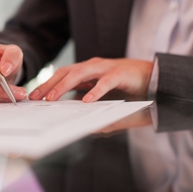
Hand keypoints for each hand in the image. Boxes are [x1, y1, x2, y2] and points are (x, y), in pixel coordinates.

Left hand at [29, 57, 153, 101]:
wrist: (158, 80)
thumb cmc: (131, 89)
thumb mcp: (107, 101)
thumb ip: (93, 108)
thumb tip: (80, 124)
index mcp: (89, 72)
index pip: (63, 76)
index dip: (47, 85)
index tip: (33, 97)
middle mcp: (94, 67)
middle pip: (66, 72)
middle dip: (48, 85)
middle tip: (35, 97)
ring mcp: (106, 68)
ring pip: (80, 74)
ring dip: (63, 86)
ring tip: (52, 98)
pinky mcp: (121, 73)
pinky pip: (105, 82)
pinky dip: (95, 91)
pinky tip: (87, 101)